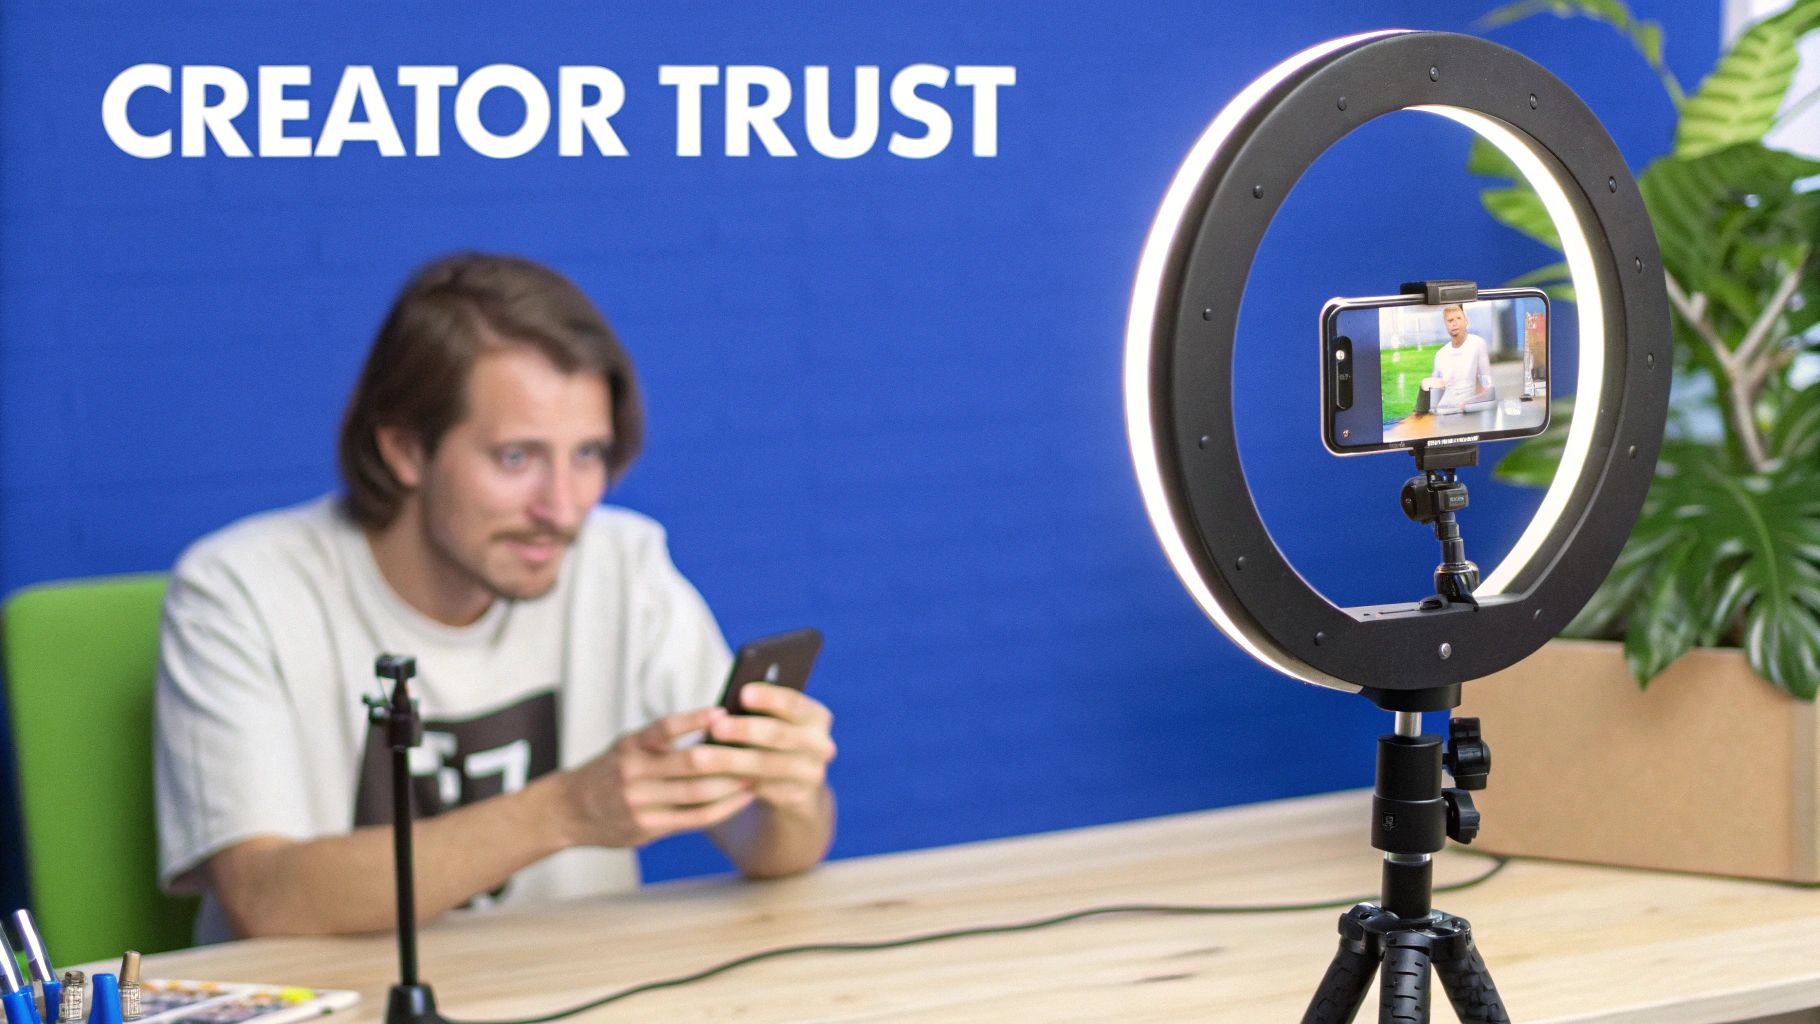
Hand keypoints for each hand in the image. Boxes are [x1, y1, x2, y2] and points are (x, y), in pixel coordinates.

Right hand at [555, 708, 757, 847]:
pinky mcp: (648, 828)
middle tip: (756, 749)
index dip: (694, 720)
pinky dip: (721, 810)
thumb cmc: (610, 772)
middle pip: (689, 764)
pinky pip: (693, 819)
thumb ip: (661, 742)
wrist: (569, 810)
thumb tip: (716, 729)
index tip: (722, 712)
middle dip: (727, 758)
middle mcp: (634, 772)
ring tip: (757, 776)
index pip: (664, 728)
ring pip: (697, 794)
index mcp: (631, 746)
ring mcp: (641, 803)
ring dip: (731, 786)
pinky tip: (740, 801)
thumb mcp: (627, 748)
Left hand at [705, 685, 836, 815]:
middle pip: (780, 735)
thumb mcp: (773, 723)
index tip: (743, 693)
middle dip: (746, 730)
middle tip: (716, 727)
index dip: (770, 698)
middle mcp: (821, 745)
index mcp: (816, 717)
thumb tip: (721, 708)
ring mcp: (811, 774)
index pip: (795, 703)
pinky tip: (708, 779)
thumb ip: (758, 712)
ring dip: (731, 761)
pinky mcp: (797, 799)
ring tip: (699, 757)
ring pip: (766, 766)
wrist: (794, 787)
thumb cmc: (772, 741)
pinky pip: (761, 790)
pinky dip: (733, 783)